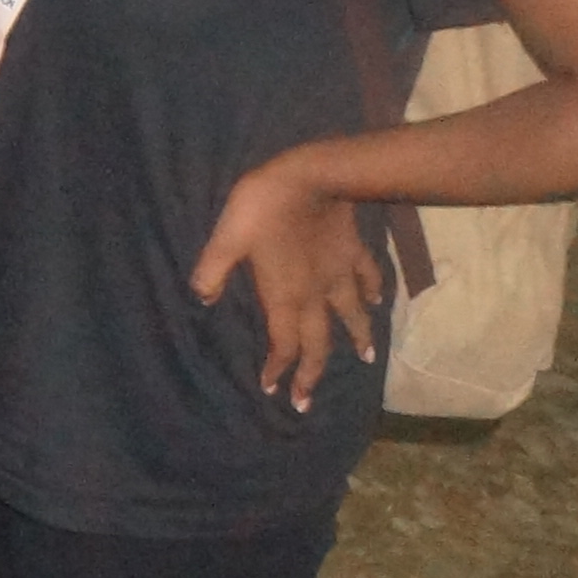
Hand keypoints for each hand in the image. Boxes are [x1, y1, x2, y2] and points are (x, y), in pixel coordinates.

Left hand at [193, 154, 384, 412]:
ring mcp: (339, 274)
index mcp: (285, 296)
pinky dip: (373, 294)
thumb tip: (201, 299)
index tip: (274, 391)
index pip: (283, 344)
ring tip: (367, 360)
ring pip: (352, 316)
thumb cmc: (262, 207)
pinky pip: (368, 278)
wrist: (311, 176)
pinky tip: (377, 302)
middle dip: (312, 374)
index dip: (279, 369)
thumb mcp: (226, 238)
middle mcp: (316, 294)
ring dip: (358, 340)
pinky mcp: (353, 252)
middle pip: (318, 343)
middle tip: (308, 401)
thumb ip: (212, 270)